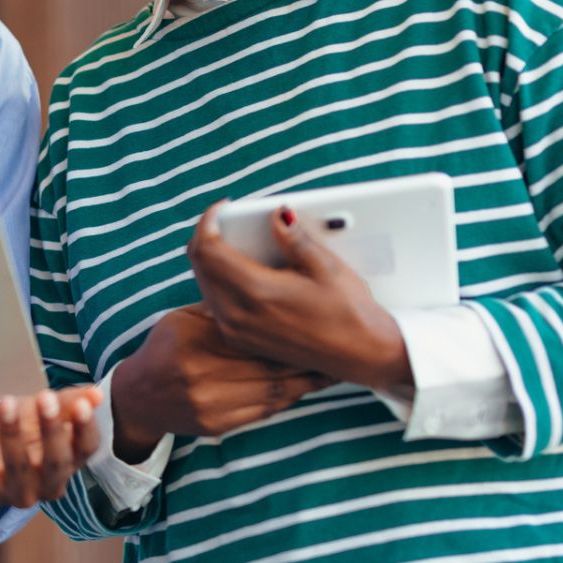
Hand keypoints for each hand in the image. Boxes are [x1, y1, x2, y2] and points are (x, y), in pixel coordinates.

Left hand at [0, 386, 103, 507]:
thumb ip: (70, 402)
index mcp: (72, 462)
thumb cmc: (27, 430)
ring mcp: (20, 493)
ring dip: (12, 432)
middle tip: (46, 398)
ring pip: (18, 466)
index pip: (86, 449)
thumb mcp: (48, 412)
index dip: (85, 428)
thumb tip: (96, 394)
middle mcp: (50, 484)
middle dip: (52, 429)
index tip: (82, 404)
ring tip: (6, 401)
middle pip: (56, 461)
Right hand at [110, 304, 327, 460]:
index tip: (315, 323)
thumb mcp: (182, 319)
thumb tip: (258, 291)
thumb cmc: (164, 349)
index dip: (286, 332)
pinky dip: (288, 398)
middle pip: (267, 364)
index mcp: (195, 339)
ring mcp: (210, 402)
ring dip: (305, 381)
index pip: (251, 335)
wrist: (139, 396)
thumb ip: (218, 311)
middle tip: (333, 347)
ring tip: (330, 369)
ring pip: (271, 390)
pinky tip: (305, 387)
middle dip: (303, 357)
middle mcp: (202, 373)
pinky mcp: (218, 424)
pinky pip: (263, 410)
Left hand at [187, 205, 411, 390]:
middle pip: (200, 266)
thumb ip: (294, 238)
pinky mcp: (242, 340)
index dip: (208, 221)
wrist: (362, 355)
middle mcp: (239, 316)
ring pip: (204, 285)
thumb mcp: (327, 267)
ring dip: (211, 260)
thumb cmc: (349, 312)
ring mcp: (237, 332)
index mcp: (256, 293)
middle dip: (207, 236)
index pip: (208, 250)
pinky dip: (218, 281)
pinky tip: (240, 271)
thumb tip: (276, 214)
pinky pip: (215, 303)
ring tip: (234, 241)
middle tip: (228, 220)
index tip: (223, 207)